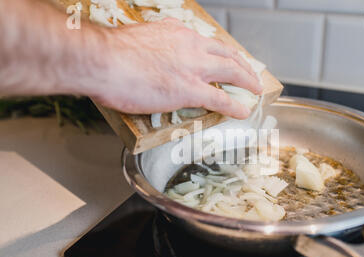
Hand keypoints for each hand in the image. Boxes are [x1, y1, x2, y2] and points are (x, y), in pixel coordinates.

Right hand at [88, 18, 261, 118]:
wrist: (103, 61)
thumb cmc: (111, 52)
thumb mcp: (137, 37)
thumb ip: (152, 43)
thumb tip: (152, 49)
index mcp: (176, 33)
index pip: (206, 42)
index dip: (220, 52)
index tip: (225, 58)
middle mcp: (190, 46)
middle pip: (226, 53)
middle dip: (242, 64)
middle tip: (250, 73)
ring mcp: (193, 68)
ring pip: (231, 71)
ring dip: (247, 81)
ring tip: (255, 89)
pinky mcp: (190, 90)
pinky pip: (221, 99)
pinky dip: (235, 106)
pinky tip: (243, 111)